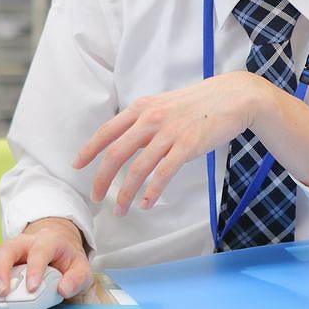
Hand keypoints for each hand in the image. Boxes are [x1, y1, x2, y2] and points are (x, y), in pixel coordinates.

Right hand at [0, 217, 91, 308]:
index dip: (35, 268)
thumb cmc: (67, 257)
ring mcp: (11, 251)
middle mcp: (25, 242)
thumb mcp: (81, 266)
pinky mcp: (1, 262)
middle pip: (8, 249)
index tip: (32, 287)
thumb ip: (77, 278)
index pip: (39, 250)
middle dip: (2, 271)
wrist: (57, 242)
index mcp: (47, 240)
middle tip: (3, 293)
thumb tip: (63, 289)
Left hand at [72, 71, 277, 215]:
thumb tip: (124, 140)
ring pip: (137, 169)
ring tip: (121, 210)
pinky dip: (151, 192)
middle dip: (102, 178)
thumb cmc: (196, 104)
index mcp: (141, 108)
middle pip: (116, 153)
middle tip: (96, 197)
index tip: (77, 166)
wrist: (230, 97)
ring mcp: (168, 133)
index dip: (89, 149)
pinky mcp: (187, 146)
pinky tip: (145, 204)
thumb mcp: (162, 105)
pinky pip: (163, 174)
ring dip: (126, 193)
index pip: (107, 131)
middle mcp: (150, 118)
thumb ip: (143, 120)